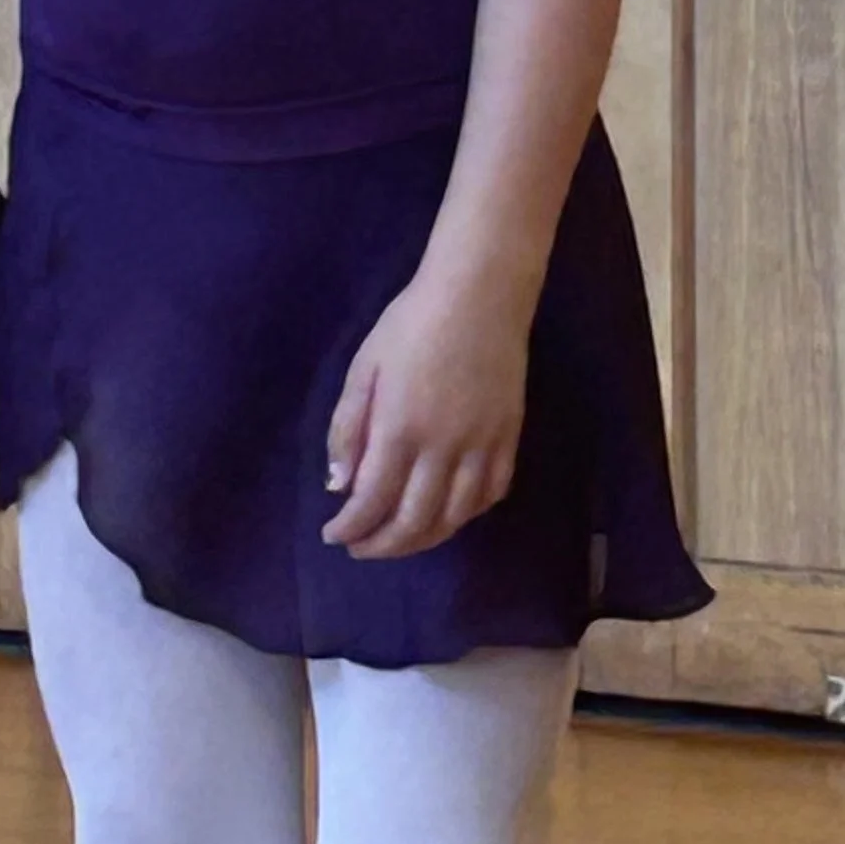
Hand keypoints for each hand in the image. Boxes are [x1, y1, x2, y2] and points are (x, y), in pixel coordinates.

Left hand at [323, 269, 528, 559]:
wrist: (479, 295)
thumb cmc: (410, 324)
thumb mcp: (364, 368)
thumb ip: (348, 428)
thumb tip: (339, 484)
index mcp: (400, 428)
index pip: (372, 500)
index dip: (351, 528)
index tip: (334, 536)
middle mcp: (443, 447)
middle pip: (413, 521)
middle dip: (383, 545)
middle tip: (362, 548)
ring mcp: (482, 445)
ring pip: (455, 517)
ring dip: (424, 539)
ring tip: (400, 539)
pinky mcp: (509, 438)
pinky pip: (491, 494)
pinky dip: (466, 515)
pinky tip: (446, 514)